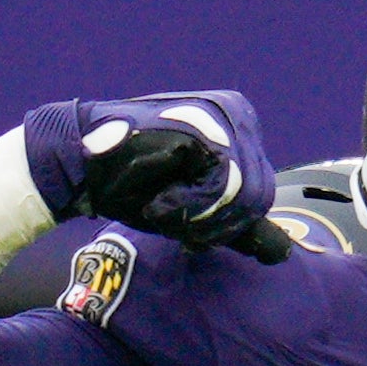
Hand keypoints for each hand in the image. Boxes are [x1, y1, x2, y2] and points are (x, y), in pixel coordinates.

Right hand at [18, 94, 288, 260]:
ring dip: (200, 218)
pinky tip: (159, 199)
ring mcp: (224, 115)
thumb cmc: (135, 187)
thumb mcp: (197, 209)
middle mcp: (239, 115)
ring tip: (164, 207)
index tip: (185, 222)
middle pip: (259, 199)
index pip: (262, 198)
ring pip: (245, 195)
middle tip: (173, 219)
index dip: (225, 226)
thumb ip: (238, 225)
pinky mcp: (205, 125)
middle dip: (215, 226)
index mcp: (242, 130)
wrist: (82, 166)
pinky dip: (190, 207)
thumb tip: (284, 251)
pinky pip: (224, 187)